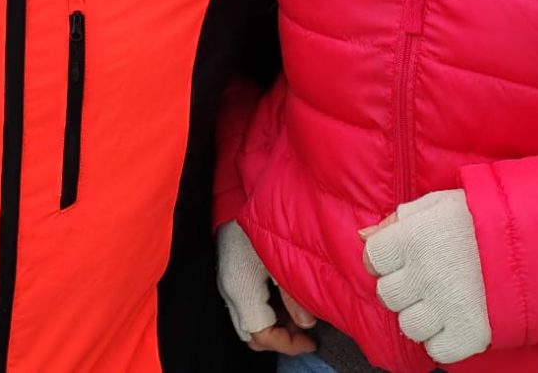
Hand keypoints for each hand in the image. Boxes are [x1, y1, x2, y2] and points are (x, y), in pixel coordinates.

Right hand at [216, 220, 317, 354]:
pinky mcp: (231, 272)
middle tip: (304, 331)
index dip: (287, 344)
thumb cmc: (259, 219)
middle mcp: (230, 290)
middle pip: (251, 334)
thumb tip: (308, 324)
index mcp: (241, 289)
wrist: (237, 192)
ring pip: (248, 321)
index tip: (310, 340)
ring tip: (299, 313)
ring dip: (274, 324)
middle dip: (279, 338)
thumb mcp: (282, 257)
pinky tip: (285, 297)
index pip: (261, 335)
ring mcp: (227, 281)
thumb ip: (294, 295)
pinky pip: (246, 305)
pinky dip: (267, 310)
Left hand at [360, 190, 491, 364]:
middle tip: (427, 280)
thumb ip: (399, 219)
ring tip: (444, 300)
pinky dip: (444, 341)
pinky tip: (456, 321)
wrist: (536, 241)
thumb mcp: (440, 204)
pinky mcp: (468, 334)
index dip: (385, 259)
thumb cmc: (485, 217)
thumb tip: (363, 237)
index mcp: (413, 236)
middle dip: (403, 289)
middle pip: (387, 295)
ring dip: (422, 317)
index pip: (372, 258)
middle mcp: (424, 272)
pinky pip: (436, 351)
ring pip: (409, 326)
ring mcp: (445, 306)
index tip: (402, 258)